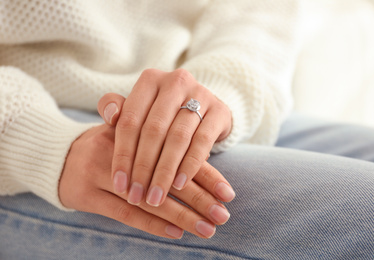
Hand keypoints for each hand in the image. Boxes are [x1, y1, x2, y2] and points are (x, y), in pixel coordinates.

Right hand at [59, 124, 233, 238]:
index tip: (227, 193)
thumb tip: (202, 148)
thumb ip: (161, 137)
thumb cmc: (108, 144)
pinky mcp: (87, 194)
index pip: (178, 154)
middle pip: (168, 178)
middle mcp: (118, 150)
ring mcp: (100, 173)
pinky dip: (152, 224)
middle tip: (223, 216)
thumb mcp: (130, 130)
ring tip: (207, 229)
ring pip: (149, 199)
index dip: (205, 174)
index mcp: (135, 129)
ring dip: (181, 216)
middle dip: (199, 199)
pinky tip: (176, 233)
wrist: (60, 156)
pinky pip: (124, 214)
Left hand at [97, 69, 231, 206]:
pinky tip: (179, 184)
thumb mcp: (140, 109)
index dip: (122, 155)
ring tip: (156, 197)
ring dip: (165, 172)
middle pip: (153, 131)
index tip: (119, 185)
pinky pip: (202, 142)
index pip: (130, 121)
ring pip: (177, 138)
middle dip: (143, 168)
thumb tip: (110, 117)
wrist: (203, 108)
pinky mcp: (219, 111)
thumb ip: (118, 110)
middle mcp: (175, 82)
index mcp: (150, 80)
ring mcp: (200, 94)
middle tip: (137, 197)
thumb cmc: (163, 114)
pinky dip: (189, 165)